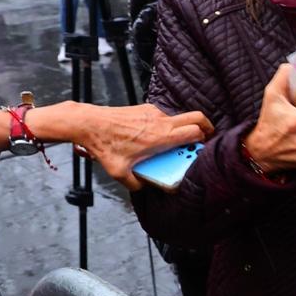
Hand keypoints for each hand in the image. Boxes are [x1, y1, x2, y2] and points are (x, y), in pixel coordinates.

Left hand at [24, 102, 212, 189]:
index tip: (203, 148)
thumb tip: (143, 187)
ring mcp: (154, 113)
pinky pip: (163, 116)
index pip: (196, 132)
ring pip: (179, 117)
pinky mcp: (145, 108)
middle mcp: (162, 122)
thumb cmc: (104, 145)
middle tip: (205, 137)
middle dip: (206, 127)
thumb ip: (135, 183)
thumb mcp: (119, 171)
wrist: (89, 122)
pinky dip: (165, 125)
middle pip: (197, 117)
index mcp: (161, 137)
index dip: (204, 140)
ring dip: (182, 127)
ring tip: (173, 142)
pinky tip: (151, 136)